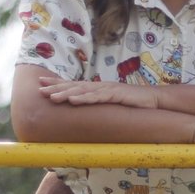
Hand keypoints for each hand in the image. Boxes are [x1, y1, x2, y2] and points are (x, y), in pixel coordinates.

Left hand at [39, 75, 159, 108]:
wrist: (154, 100)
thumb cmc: (134, 103)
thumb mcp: (112, 104)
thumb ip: (99, 104)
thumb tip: (85, 109)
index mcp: (98, 88)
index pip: (73, 84)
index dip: (57, 83)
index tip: (41, 83)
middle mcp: (100, 86)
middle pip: (74, 86)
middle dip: (56, 87)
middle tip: (40, 89)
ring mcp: (108, 89)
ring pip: (83, 91)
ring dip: (66, 93)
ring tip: (52, 97)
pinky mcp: (116, 95)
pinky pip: (98, 97)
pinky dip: (85, 98)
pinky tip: (73, 100)